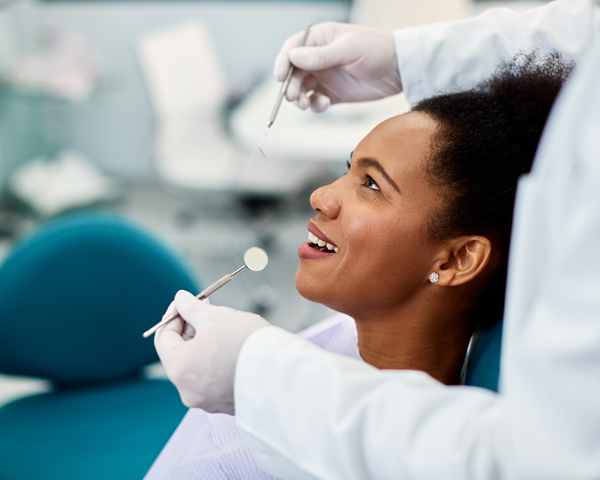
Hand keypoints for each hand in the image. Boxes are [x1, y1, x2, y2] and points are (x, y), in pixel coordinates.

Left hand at [154, 290, 269, 413]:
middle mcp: (187, 391)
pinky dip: (216, 363)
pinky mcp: (225, 405)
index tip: (185, 302)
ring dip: (203, 345)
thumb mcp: (214, 317)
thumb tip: (180, 299)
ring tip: (221, 326)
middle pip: (180, 354)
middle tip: (204, 308)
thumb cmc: (245, 342)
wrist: (281, 371)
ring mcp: (206, 401)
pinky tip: (231, 347)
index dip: (173, 315)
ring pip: (197, 368)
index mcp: (179, 369)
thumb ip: (192, 308)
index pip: (164, 338)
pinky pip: (213, 381)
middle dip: (190, 329)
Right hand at [274, 22, 401, 111]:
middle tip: (294, 96)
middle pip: (293, 72)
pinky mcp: (332, 94)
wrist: (398, 70)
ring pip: (301, 89)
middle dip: (291, 85)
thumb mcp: (349, 50)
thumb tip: (293, 57)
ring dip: (299, 98)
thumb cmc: (376, 50)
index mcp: (320, 39)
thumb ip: (321, 56)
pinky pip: (315, 102)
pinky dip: (315, 106)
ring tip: (305, 104)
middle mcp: (318, 58)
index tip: (279, 77)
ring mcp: (324, 76)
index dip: (283, 62)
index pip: (292, 48)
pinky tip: (323, 104)